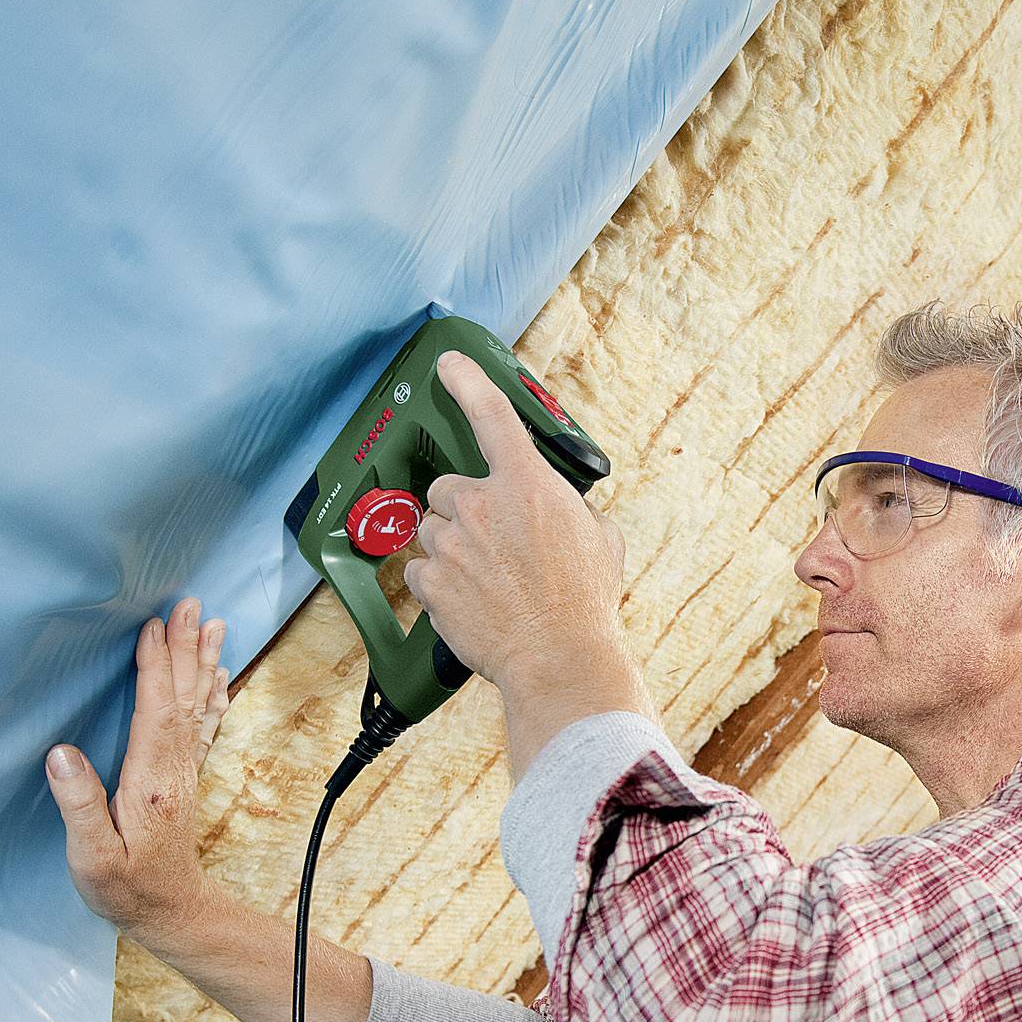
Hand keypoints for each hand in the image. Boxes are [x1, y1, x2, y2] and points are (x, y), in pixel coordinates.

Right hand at [45, 598, 230, 939]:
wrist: (170, 912)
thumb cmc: (125, 888)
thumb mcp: (91, 856)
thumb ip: (79, 805)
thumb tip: (61, 754)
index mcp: (150, 781)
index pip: (155, 712)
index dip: (153, 667)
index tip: (152, 626)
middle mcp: (174, 769)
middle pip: (182, 697)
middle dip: (184, 648)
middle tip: (190, 604)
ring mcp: (182, 772)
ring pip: (197, 705)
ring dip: (202, 663)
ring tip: (212, 624)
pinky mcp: (182, 778)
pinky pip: (202, 726)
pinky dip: (210, 695)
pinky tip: (218, 676)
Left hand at [405, 351, 633, 689]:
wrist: (559, 658)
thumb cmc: (584, 602)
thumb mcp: (600, 539)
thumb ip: (571, 510)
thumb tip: (563, 510)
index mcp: (527, 485)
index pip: (492, 415)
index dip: (468, 381)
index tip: (450, 364)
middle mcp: (482, 505)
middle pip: (447, 488)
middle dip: (463, 509)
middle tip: (492, 542)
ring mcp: (452, 544)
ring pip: (433, 531)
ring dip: (452, 548)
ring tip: (486, 580)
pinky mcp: (431, 582)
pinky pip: (421, 572)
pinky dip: (439, 584)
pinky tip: (469, 601)